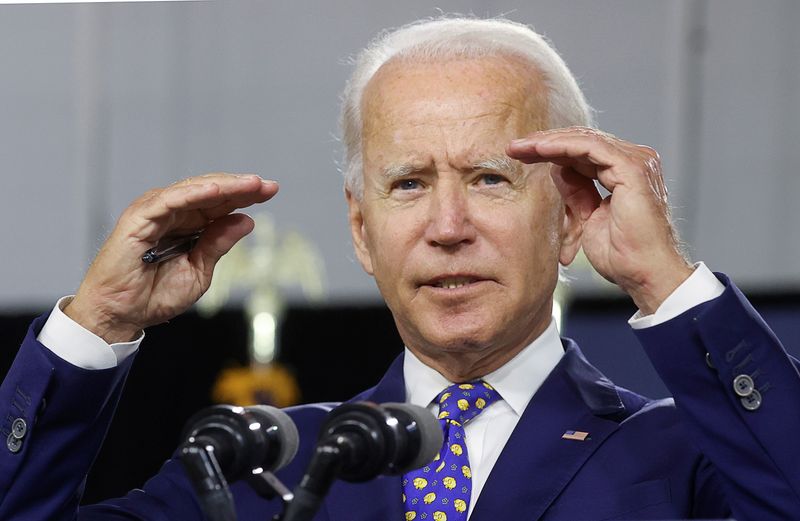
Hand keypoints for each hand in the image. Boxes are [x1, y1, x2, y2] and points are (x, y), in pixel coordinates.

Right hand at [64, 173, 278, 342]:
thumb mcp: (199, 271)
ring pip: (194, 190)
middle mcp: (172, 213)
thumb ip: (218, 244)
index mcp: (187, 224)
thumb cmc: (154, 295)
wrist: (121, 315)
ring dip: (224, 186)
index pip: (220, 203)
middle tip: (268, 185)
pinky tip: (218, 191)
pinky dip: (194, 194)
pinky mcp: (139, 218)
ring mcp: (154, 212)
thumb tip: (246, 221)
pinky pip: (171, 200)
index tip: (272, 190)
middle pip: (211, 192)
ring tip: (250, 184)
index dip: (245, 195)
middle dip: (241, 187)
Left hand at [506, 127, 691, 313]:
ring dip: (548, 142)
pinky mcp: (632, 168)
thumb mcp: (589, 217)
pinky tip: (539, 149)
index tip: (522, 156)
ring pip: (584, 140)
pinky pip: (590, 147)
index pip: (584, 152)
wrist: (642, 272)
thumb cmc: (622, 255)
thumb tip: (559, 169)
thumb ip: (577, 191)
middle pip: (583, 142)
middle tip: (514, 147)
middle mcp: (635, 161)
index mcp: (626, 173)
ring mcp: (636, 162)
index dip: (552, 151)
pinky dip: (562, 146)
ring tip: (521, 147)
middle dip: (545, 143)